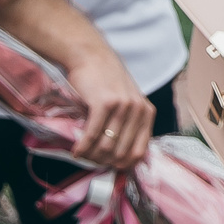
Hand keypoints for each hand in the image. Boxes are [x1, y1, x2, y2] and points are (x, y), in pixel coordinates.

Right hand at [63, 48, 152, 170]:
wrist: (91, 57)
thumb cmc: (106, 83)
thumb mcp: (127, 102)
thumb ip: (129, 125)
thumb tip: (120, 160)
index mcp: (147, 113)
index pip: (140, 152)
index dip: (123, 165)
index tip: (108, 167)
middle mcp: (138, 111)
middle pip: (121, 153)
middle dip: (103, 162)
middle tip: (90, 161)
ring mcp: (123, 106)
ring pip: (106, 147)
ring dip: (91, 156)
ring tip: (82, 155)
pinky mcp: (104, 103)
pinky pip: (93, 135)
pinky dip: (82, 147)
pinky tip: (76, 150)